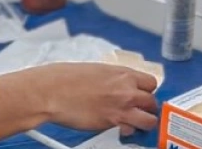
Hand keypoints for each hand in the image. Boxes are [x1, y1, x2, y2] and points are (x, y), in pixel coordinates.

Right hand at [33, 62, 158, 135]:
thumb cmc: (61, 78)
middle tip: (135, 109)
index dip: (145, 90)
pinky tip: (119, 128)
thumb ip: (109, 78)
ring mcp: (121, 107)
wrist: (49, 91)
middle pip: (152, 102)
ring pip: (150, 120)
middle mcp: (125, 89)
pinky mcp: (113, 123)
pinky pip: (132, 131)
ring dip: (143, 122)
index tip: (140, 93)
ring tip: (132, 122)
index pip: (150, 82)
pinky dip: (128, 132)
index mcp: (119, 73)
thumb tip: (113, 84)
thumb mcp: (91, 69)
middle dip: (145, 107)